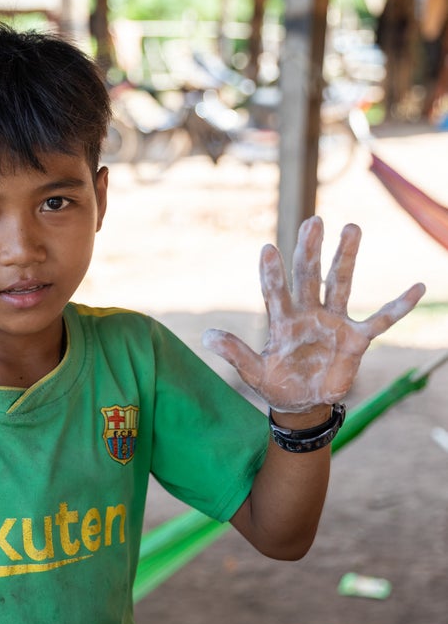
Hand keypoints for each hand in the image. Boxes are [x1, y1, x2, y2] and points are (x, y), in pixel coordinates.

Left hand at [202, 216, 424, 412]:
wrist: (302, 403)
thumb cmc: (276, 383)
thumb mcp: (253, 372)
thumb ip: (234, 353)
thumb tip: (206, 336)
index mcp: (282, 320)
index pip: (275, 291)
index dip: (271, 273)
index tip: (267, 249)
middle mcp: (308, 314)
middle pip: (309, 276)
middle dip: (310, 250)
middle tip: (313, 220)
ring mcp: (334, 323)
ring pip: (341, 283)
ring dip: (346, 258)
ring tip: (351, 227)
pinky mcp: (356, 339)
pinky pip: (381, 320)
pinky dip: (398, 307)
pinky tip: (417, 287)